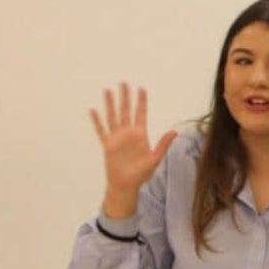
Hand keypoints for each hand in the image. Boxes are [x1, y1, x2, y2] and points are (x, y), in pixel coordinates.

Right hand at [90, 83, 176, 217]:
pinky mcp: (108, 145)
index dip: (141, 101)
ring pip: (113, 117)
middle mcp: (128, 134)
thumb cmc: (141, 175)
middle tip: (124, 82)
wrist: (126, 185)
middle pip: (126, 110)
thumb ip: (163, 144)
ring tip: (107, 90)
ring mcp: (117, 138)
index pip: (141, 114)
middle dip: (125, 97)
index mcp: (140, 135)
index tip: (141, 89)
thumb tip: (175, 131)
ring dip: (110, 104)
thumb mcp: (155, 159)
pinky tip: (93, 110)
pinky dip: (97, 121)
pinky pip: (101, 130)